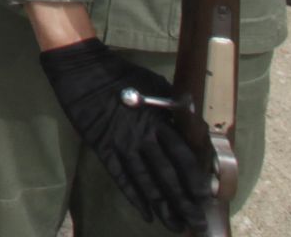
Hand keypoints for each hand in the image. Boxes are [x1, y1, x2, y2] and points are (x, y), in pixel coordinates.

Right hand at [38, 40, 210, 230]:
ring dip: (162, 206)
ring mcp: (121, 146)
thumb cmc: (121, 75)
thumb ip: (172, 108)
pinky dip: (134, 197)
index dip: (195, 179)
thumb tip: (191, 122)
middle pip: (167, 176)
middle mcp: (142, 138)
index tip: (207, 198)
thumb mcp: (154, 85)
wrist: (82, 70)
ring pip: (146, 182)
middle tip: (198, 224)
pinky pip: (121, 178)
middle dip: (184, 202)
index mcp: (158, 121)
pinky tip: (146, 213)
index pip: (182, 156)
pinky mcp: (102, 149)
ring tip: (176, 226)